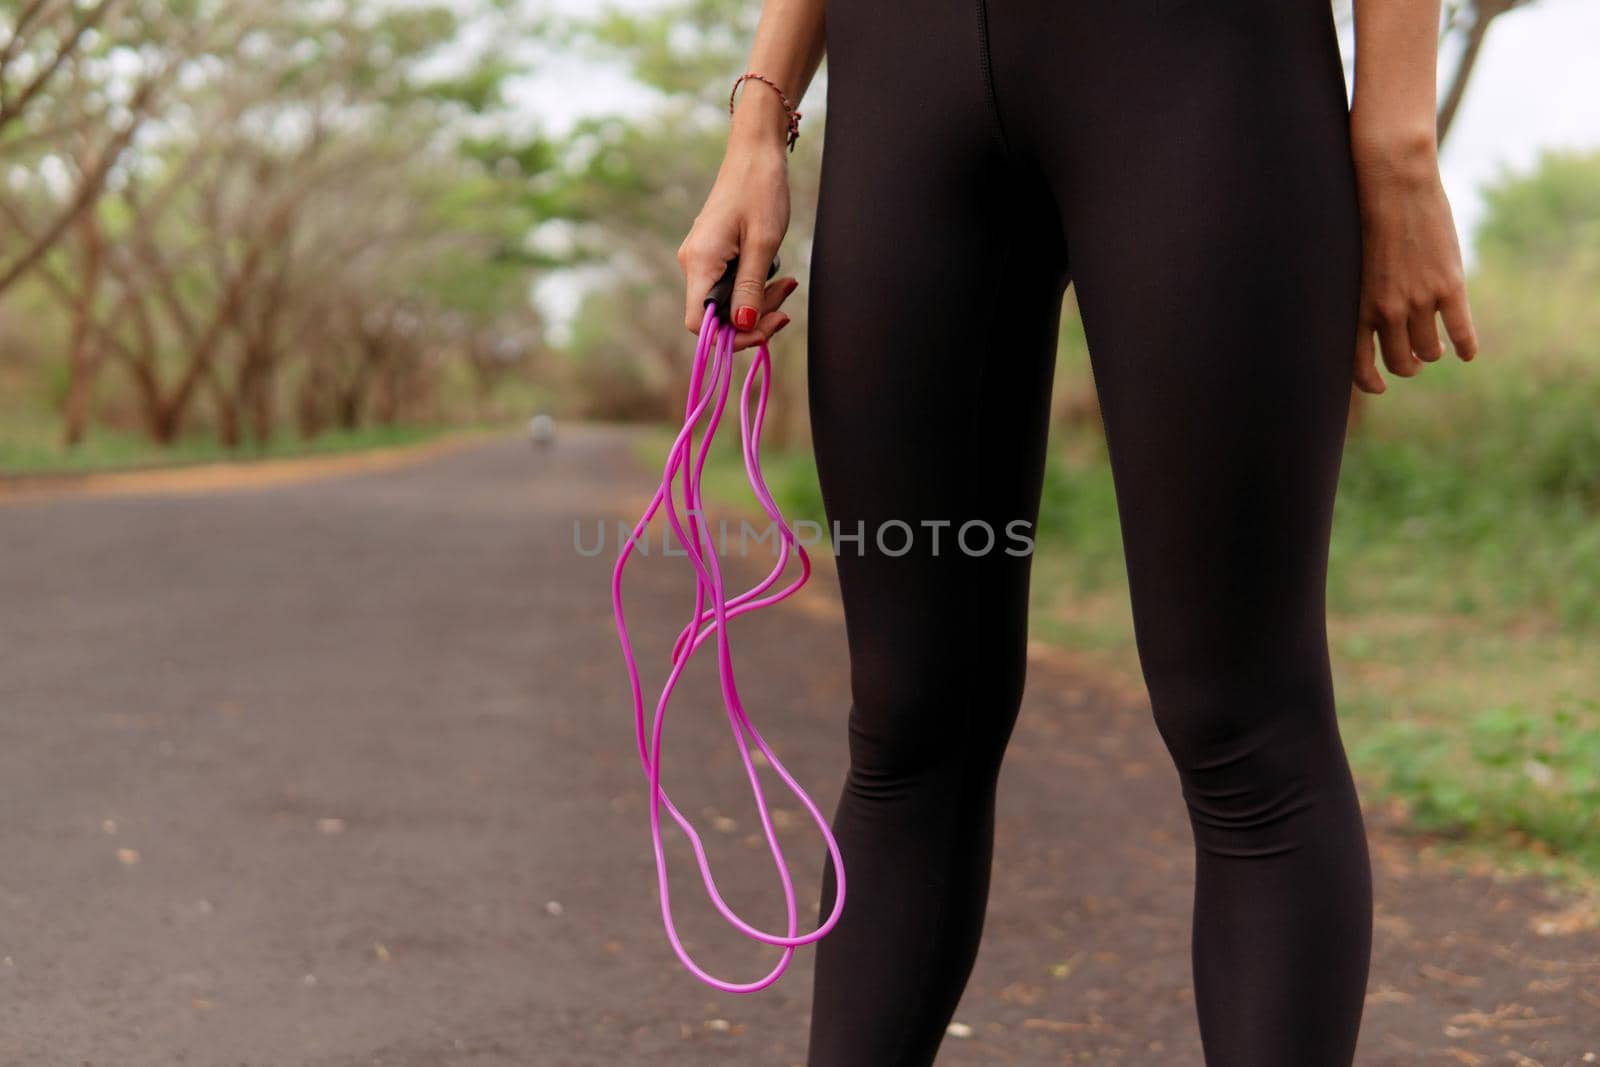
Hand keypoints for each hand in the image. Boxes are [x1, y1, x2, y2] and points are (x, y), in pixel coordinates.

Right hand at [678, 98, 798, 351]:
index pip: (700, 323)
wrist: (755, 153)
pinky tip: (777, 275)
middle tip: (786, 302)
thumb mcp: (763, 243)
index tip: (763, 330)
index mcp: (699, 262)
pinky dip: (755, 287)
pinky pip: (731, 285)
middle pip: (716, 316)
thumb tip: (743, 326)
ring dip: (759, 302)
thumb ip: (751, 287)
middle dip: (753, 317)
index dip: (730, 336)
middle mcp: (693, 264)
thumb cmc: (761, 190)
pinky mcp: (714, 254)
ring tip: (788, 284)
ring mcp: (703, 259)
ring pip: (727, 302)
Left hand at [1350, 131, 1478, 394]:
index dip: (1370, 382)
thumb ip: (1358, 293)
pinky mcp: (1449, 286)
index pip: (1359, 365)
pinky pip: (1461, 332)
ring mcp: (1419, 300)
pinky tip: (1466, 353)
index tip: (1379, 386)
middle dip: (1407, 365)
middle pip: (1400, 362)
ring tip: (1433, 346)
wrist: (1393, 184)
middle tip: (1412, 358)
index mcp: (1357, 307)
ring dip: (1432, 353)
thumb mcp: (1352, 265)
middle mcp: (1387, 310)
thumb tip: (1359, 317)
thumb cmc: (1365, 218)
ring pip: (1429, 351)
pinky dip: (1466, 347)